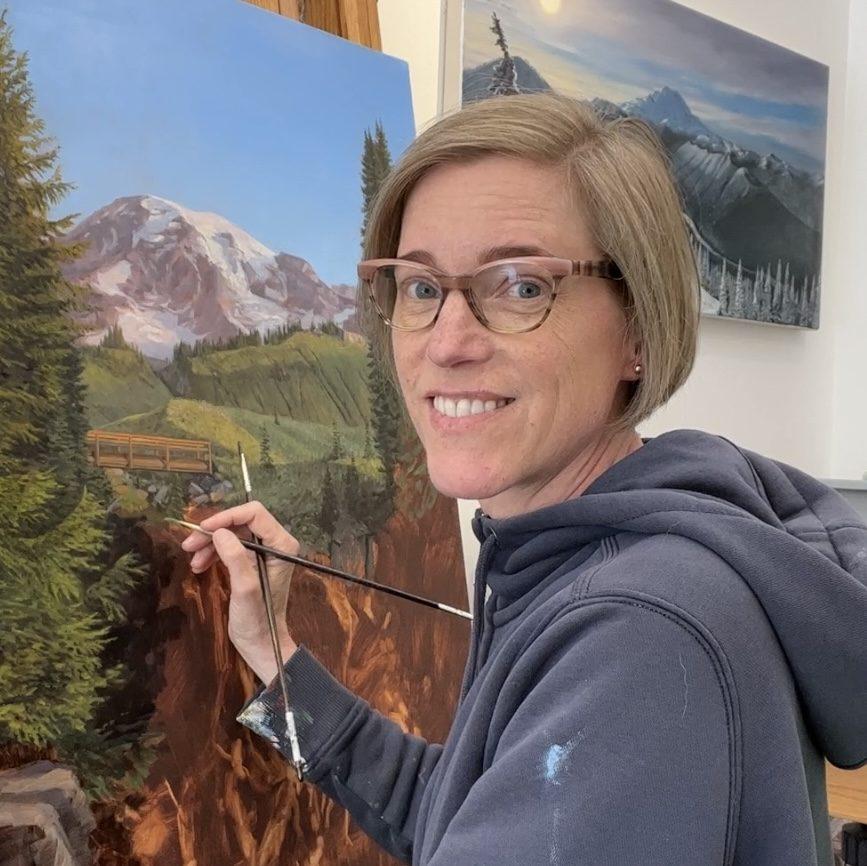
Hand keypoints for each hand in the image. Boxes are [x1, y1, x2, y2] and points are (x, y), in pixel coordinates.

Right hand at [180, 501, 298, 681]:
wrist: (261, 643)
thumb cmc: (257, 619)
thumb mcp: (245, 589)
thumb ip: (236, 558)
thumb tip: (219, 532)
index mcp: (282, 545)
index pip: (254, 514)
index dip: (226, 517)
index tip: (203, 529)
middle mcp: (276, 543)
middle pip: (241, 522)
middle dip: (214, 531)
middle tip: (189, 545)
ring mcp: (265, 552)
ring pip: (233, 534)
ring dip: (210, 544)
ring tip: (193, 561)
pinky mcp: (253, 562)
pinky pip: (231, 548)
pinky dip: (214, 554)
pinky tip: (200, 566)